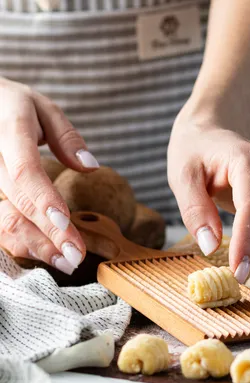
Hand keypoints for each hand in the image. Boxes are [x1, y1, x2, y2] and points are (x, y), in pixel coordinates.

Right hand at [0, 78, 98, 273]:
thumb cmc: (12, 106)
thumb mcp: (41, 108)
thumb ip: (66, 137)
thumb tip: (92, 166)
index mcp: (8, 131)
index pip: (25, 171)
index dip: (44, 200)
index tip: (66, 224)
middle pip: (17, 203)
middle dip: (48, 234)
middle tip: (76, 257)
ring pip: (1, 220)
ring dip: (34, 246)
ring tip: (65, 262)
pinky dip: (20, 241)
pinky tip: (42, 253)